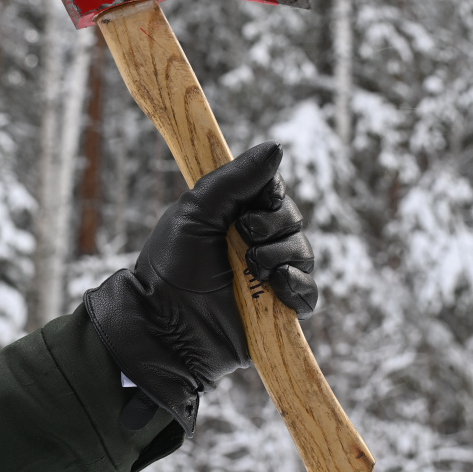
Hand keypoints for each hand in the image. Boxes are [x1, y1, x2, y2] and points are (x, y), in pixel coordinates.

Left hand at [85, 142, 316, 434]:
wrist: (164, 324)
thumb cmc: (171, 265)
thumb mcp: (196, 211)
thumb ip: (234, 179)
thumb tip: (275, 148)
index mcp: (235, 216)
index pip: (273, 192)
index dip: (272, 193)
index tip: (258, 200)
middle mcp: (256, 243)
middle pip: (292, 220)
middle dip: (274, 225)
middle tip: (245, 235)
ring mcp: (269, 277)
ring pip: (302, 254)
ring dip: (282, 255)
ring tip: (254, 266)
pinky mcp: (278, 311)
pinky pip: (308, 293)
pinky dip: (299, 286)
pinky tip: (279, 284)